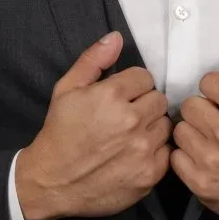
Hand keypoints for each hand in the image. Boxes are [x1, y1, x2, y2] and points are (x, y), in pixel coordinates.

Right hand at [17, 32, 173, 219]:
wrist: (51, 181)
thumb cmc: (59, 132)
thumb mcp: (66, 89)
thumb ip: (93, 59)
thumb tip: (116, 37)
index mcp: (112, 96)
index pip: (145, 78)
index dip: (132, 86)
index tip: (120, 97)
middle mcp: (131, 121)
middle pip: (159, 100)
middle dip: (144, 104)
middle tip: (125, 117)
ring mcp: (142, 150)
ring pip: (165, 125)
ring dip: (151, 127)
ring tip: (130, 136)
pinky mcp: (149, 175)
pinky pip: (167, 152)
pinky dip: (154, 152)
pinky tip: (135, 154)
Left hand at [170, 49, 218, 219]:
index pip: (208, 81)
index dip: (218, 89)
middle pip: (190, 104)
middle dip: (204, 109)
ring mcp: (211, 161)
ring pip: (180, 130)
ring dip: (194, 132)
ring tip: (212, 140)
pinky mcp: (201, 184)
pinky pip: (176, 158)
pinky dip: (188, 156)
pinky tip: (206, 158)